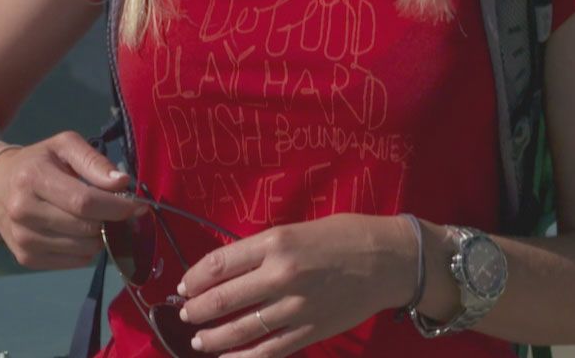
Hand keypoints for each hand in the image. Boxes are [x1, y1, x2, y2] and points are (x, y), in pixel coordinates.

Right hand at [0, 132, 142, 269]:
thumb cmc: (38, 162)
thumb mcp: (64, 146)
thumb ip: (95, 161)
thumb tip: (122, 183)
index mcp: (32, 178)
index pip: (83, 202)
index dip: (116, 207)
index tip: (138, 206)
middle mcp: (22, 211)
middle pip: (85, 228)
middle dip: (110, 221)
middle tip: (116, 211)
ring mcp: (22, 239)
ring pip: (83, 249)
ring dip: (99, 236)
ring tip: (94, 218)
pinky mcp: (25, 258)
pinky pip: (74, 262)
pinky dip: (86, 249)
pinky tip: (78, 231)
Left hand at [175, 213, 414, 355]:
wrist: (389, 260)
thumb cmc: (344, 235)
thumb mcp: (297, 229)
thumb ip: (262, 249)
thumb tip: (227, 269)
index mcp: (276, 243)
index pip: (219, 264)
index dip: (194, 278)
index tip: (184, 286)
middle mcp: (282, 275)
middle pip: (223, 299)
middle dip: (196, 311)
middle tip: (186, 314)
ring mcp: (296, 307)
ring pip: (241, 329)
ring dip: (212, 337)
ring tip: (198, 340)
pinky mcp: (310, 331)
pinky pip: (269, 350)